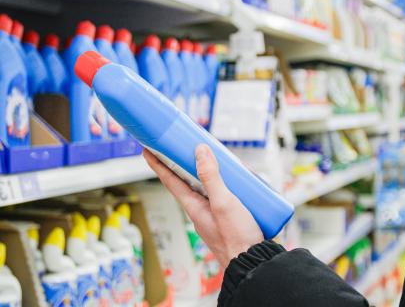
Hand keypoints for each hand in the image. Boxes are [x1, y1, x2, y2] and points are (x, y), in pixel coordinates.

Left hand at [143, 144, 262, 268]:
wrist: (253, 262)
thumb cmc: (236, 238)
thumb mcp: (223, 203)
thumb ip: (211, 177)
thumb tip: (200, 151)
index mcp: (194, 207)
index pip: (171, 181)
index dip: (158, 164)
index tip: (147, 151)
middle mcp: (201, 210)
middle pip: (190, 181)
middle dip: (186, 163)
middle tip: (185, 147)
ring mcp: (215, 214)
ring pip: (209, 187)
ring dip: (211, 172)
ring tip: (219, 160)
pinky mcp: (229, 217)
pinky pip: (224, 195)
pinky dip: (228, 184)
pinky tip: (240, 181)